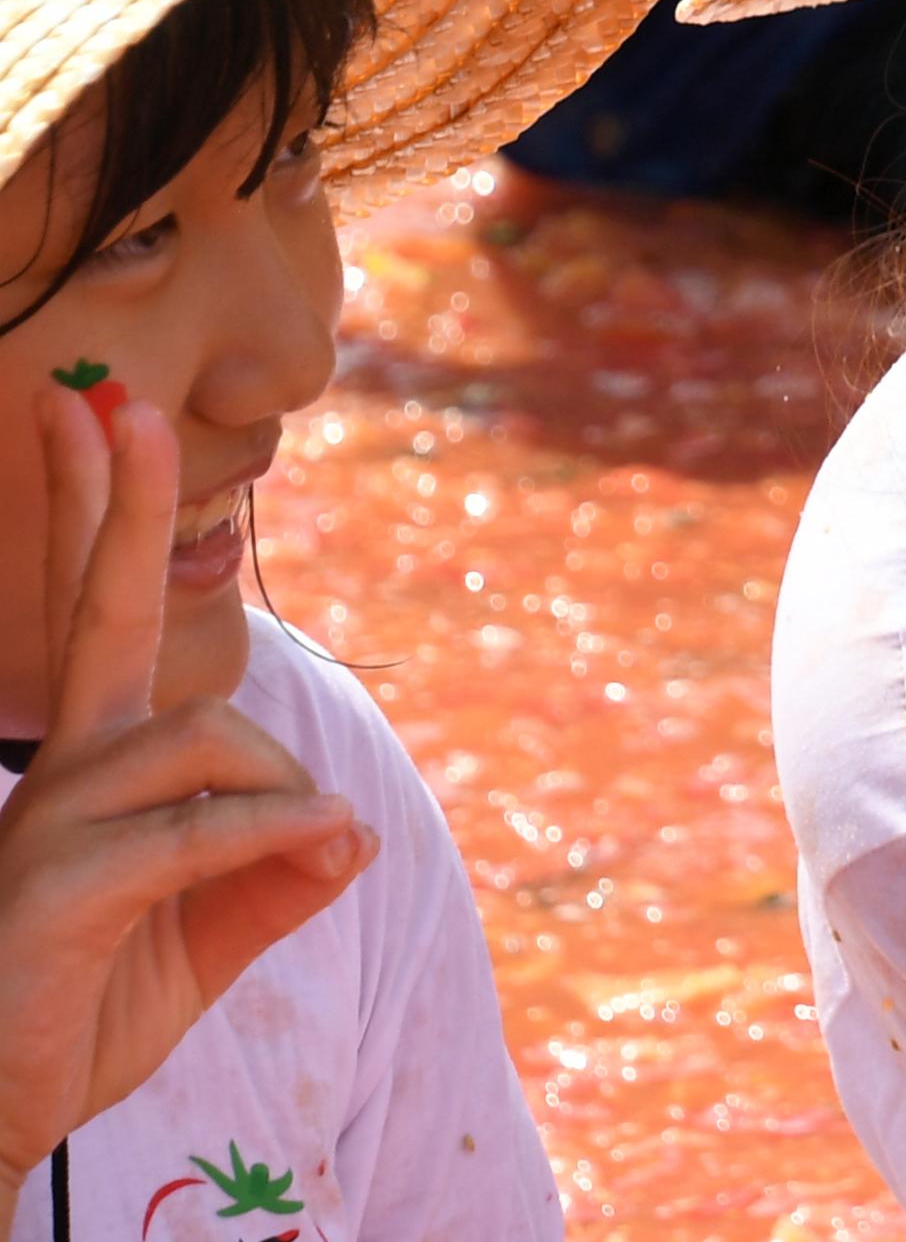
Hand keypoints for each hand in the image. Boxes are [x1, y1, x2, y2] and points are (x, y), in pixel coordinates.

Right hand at [0, 389, 373, 1190]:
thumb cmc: (84, 1018)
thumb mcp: (208, 940)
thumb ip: (276, 877)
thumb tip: (350, 827)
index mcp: (93, 771)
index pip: (98, 620)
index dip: (97, 518)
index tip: (95, 416)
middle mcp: (60, 774)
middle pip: (95, 613)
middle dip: (111, 503)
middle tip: (110, 397)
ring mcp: (45, 824)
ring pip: (203, 742)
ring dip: (280, 793)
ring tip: (316, 851)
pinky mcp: (55, 890)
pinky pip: (199, 831)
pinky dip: (277, 833)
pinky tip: (326, 849)